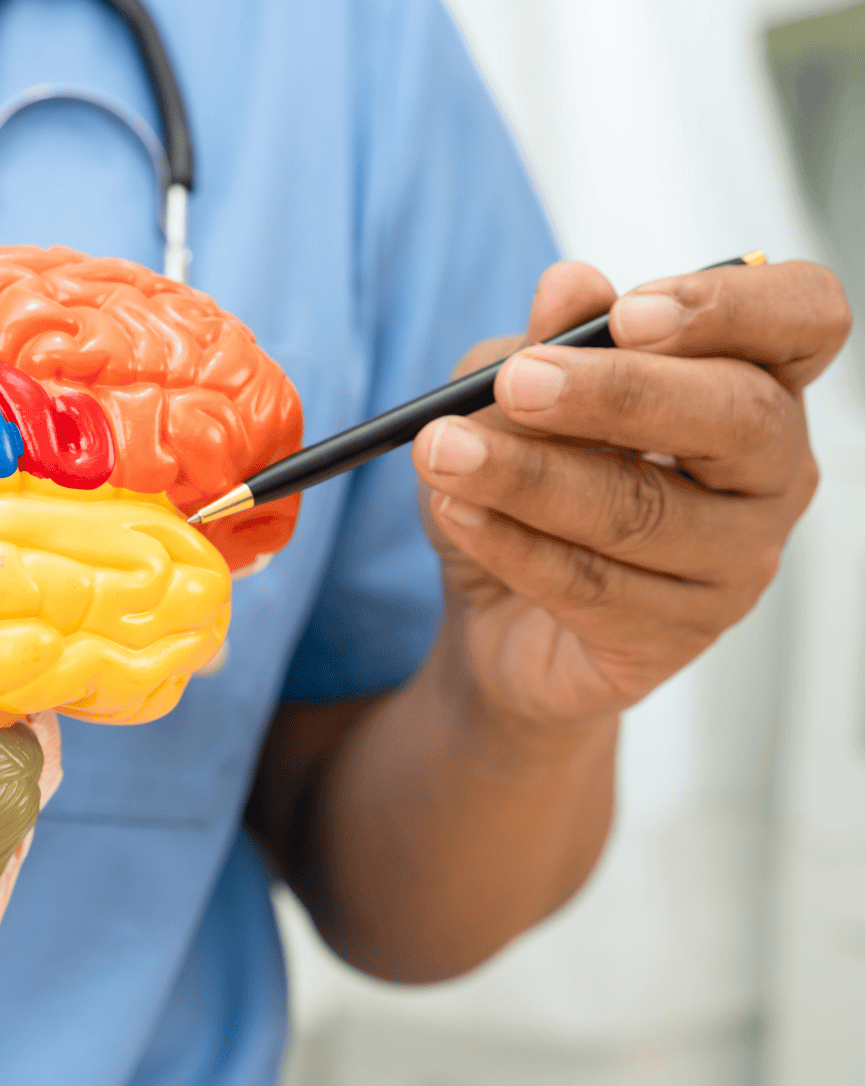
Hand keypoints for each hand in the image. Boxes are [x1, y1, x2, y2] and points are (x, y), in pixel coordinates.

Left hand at [413, 258, 848, 725]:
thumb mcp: (514, 394)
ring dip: (530, 477)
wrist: (495, 612)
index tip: (628, 312)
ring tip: (442, 450)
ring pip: (645, 511)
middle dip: (619, 394)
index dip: (732, 307)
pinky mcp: (678, 636)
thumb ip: (543, 341)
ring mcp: (737, 561)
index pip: (805, 319)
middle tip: (516, 382)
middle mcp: (771, 470)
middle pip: (738, 417)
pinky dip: (511, 543)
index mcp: (755, 380)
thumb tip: (570, 286)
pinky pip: (594, 585)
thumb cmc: (529, 480)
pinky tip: (454, 511)